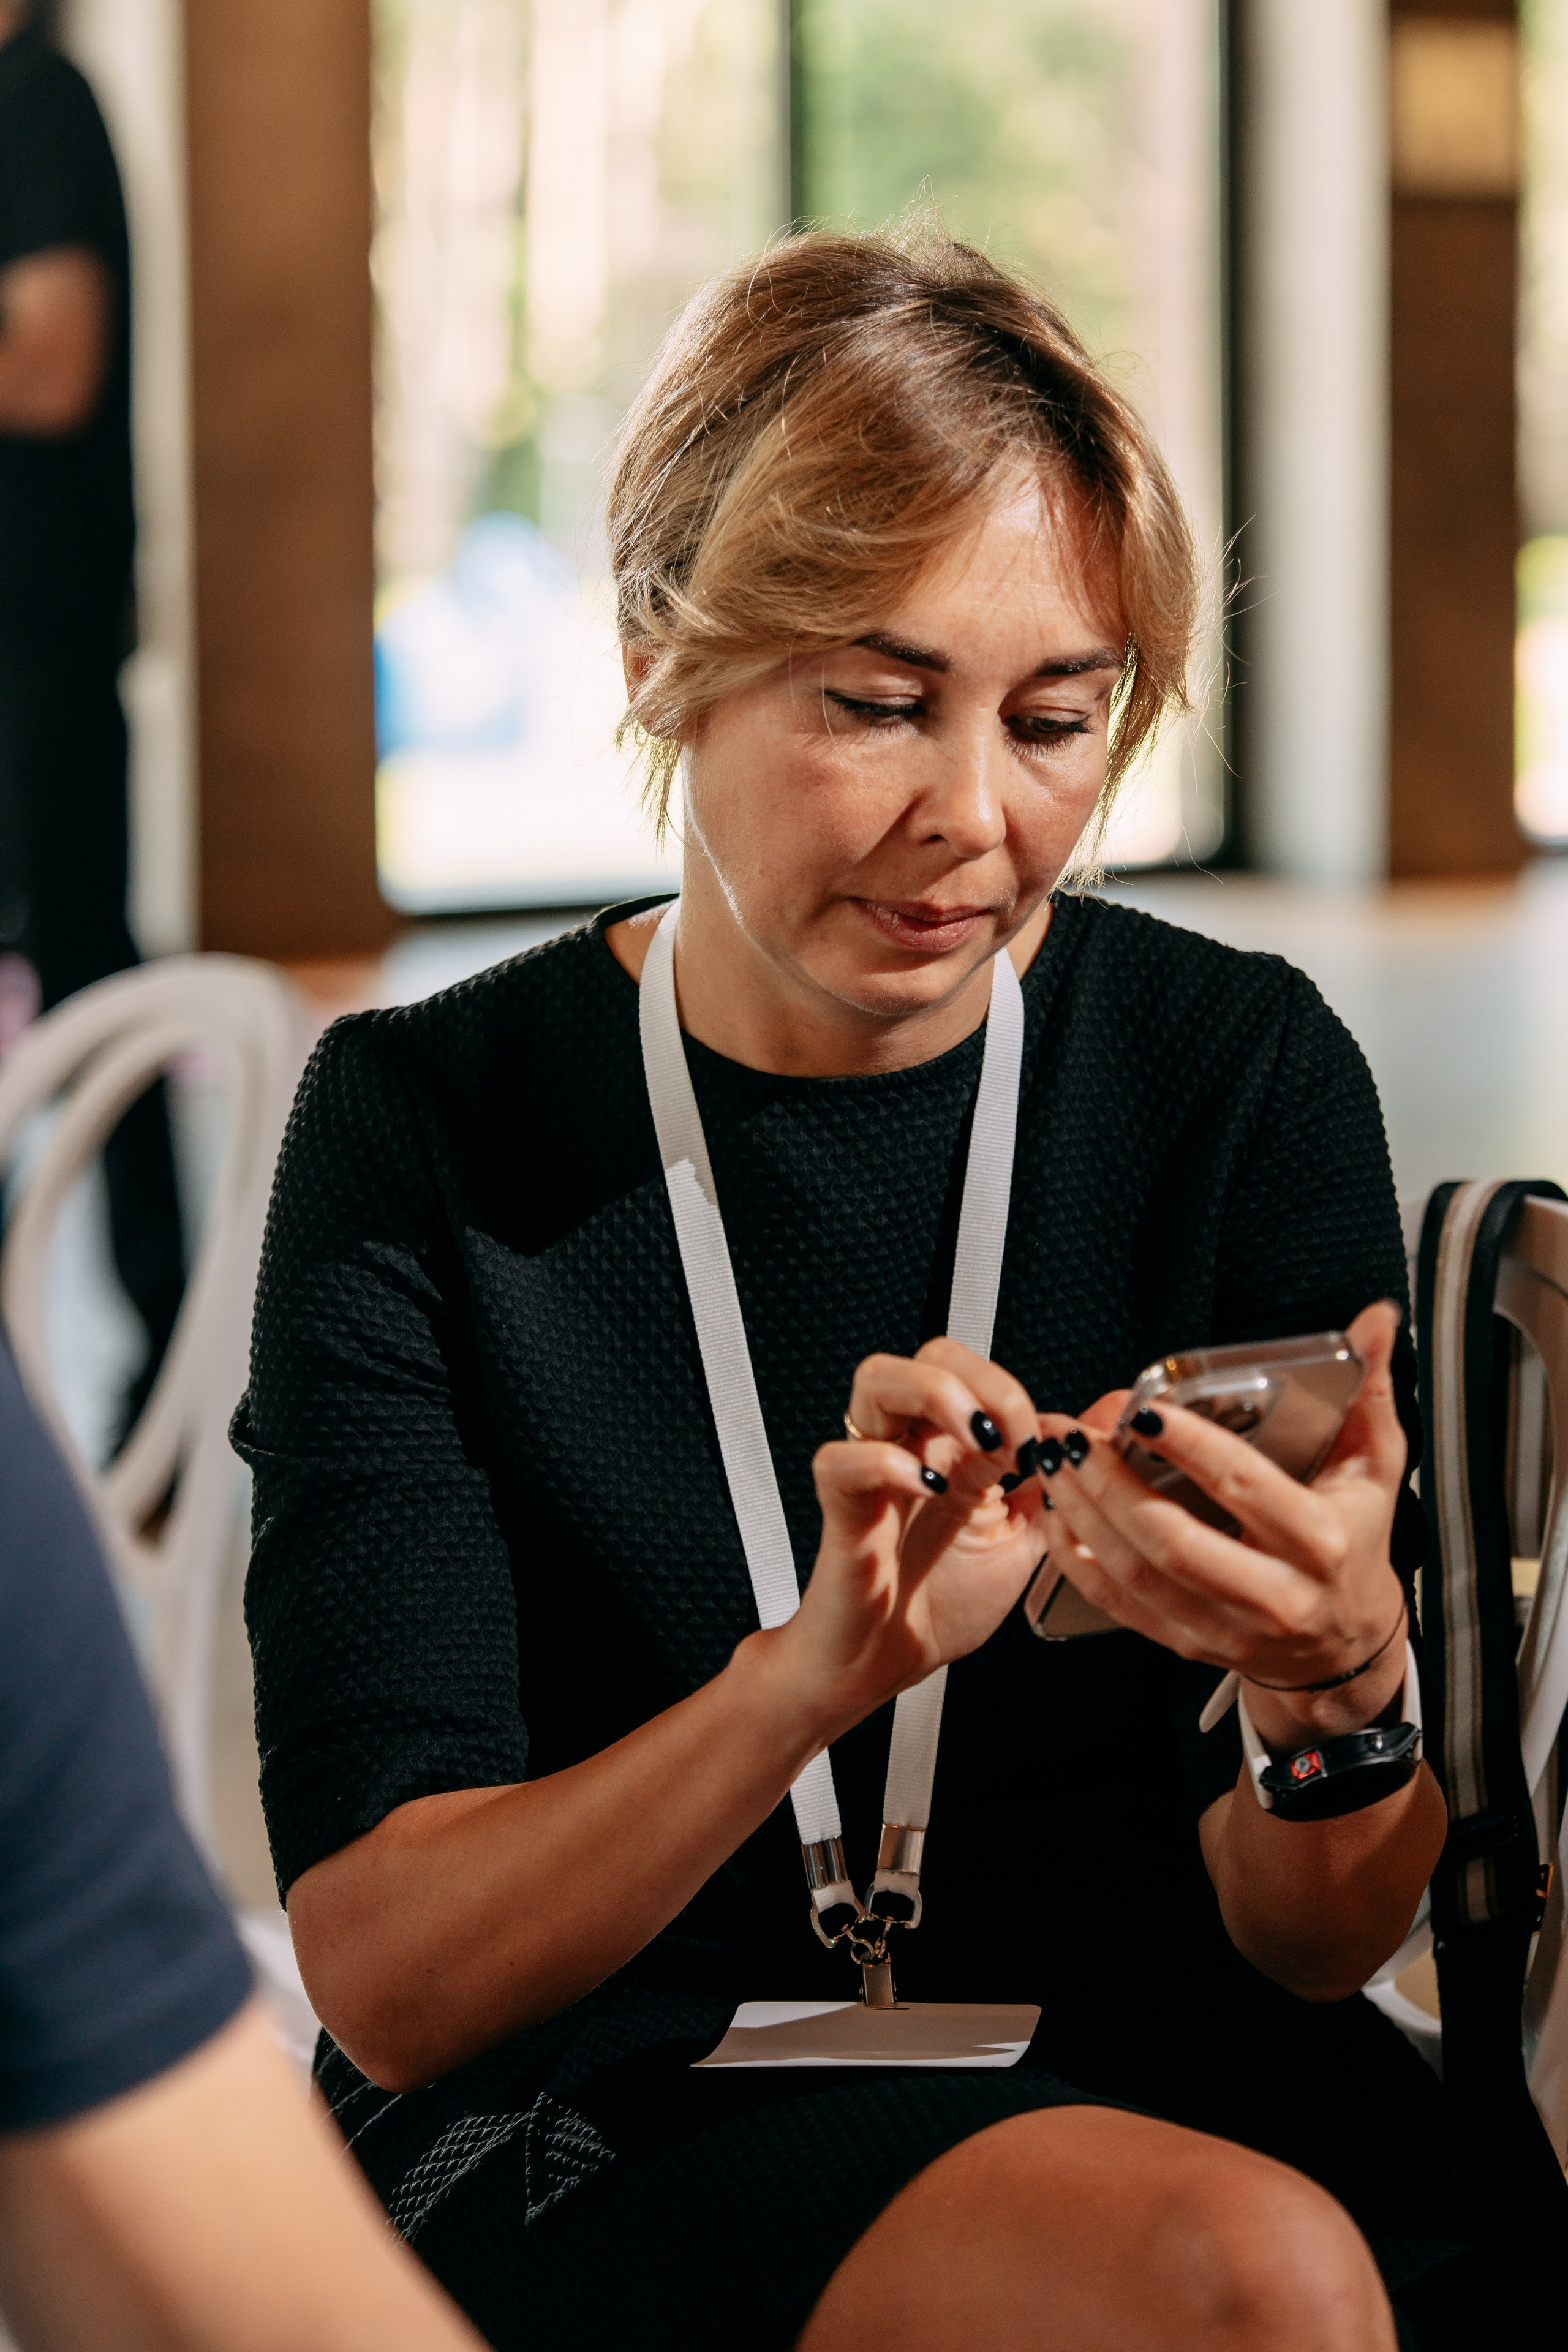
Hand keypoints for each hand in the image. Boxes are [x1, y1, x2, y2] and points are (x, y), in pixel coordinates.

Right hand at [768, 1340, 1046, 1741]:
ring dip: (936, 1394)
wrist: (888, 1663)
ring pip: (877, 1379)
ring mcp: (873, 1472)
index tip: (1045, 1448)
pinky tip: (926, 1488)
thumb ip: (1062, 1481)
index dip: (1014, 1395)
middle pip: (931, 1354)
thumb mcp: (1026, 1538)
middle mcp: (913, 1446)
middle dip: (983, 1382)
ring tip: (974, 1442)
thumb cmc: (942, 1603)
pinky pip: (840, 1459)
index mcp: (955, 1448)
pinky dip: (884, 1462)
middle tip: (1011, 1439)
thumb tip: (1106, 1423)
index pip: (977, 1370)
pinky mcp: (842, 1510)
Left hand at [1038, 1301, 1409, 1743]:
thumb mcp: (1376, 1467)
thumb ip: (1368, 1390)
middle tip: (1075, 1436)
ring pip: (1136, 1574)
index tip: (1145, 1412)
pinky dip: (1078, 1559)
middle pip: (1173, 1540)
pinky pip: (1118, 1605)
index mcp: (1319, 1542)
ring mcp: (1227, 1628)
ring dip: (1083, 1515)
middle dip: (1111, 1483)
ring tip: (1055, 1463)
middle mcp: (1274, 1594)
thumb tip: (1375, 1322)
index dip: (1189, 1447)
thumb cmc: (1355, 1541)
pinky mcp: (1189, 1644)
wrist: (1347, 1645)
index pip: (1243, 1486)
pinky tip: (1060, 1515)